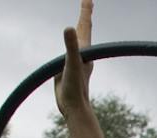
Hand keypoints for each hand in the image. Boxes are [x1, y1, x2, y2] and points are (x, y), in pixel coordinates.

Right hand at [55, 1, 93, 116]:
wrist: (74, 108)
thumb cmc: (75, 87)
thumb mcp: (71, 63)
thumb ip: (71, 46)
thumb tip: (69, 27)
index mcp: (84, 49)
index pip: (85, 25)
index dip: (86, 10)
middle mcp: (82, 53)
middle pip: (85, 29)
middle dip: (85, 15)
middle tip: (88, 1)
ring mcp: (76, 60)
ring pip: (78, 40)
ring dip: (80, 28)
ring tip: (83, 20)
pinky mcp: (68, 68)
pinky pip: (69, 51)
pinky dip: (70, 43)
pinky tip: (71, 46)